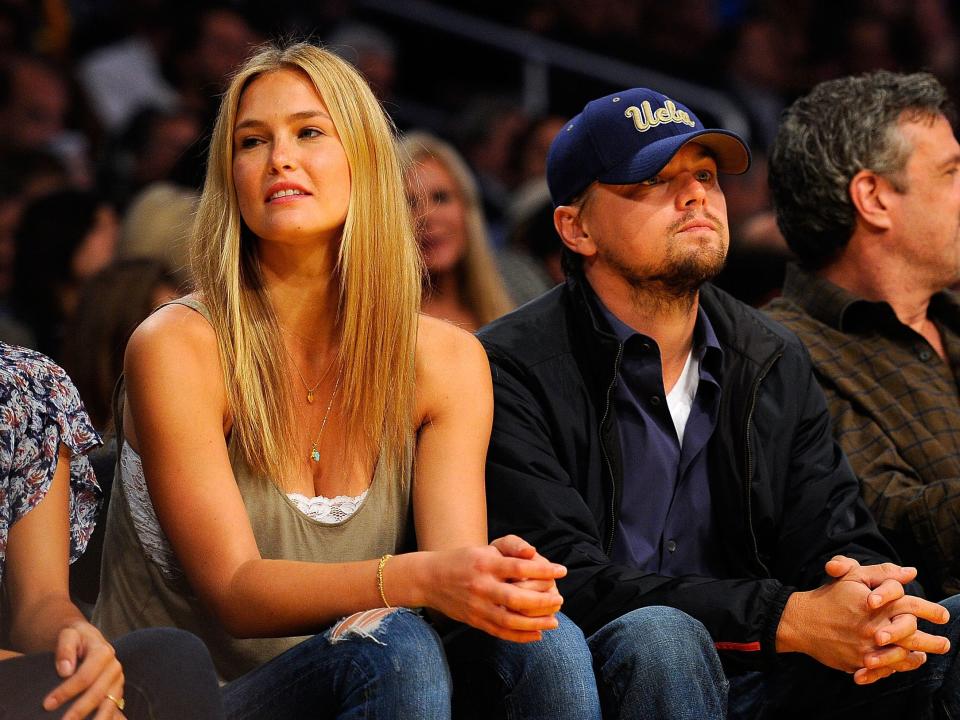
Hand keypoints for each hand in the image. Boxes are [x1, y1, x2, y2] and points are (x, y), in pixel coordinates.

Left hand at [42, 620, 124, 718]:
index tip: (48, 704)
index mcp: (104, 652)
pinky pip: (113, 708)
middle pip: (98, 692)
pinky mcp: (117, 691)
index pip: (86, 676)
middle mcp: (115, 667)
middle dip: (79, 710)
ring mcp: (118, 681)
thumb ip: (65, 648)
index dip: (67, 691)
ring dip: (96, 719)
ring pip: (109, 703)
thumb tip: (65, 670)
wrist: (88, 639)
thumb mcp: (69, 634)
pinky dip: (106, 718)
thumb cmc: (77, 638)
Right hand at [424, 539, 565, 642]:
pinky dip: (520, 636)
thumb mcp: (486, 548)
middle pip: (517, 598)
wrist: (430, 578)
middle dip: (543, 601)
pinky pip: (500, 632)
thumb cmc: (464, 560)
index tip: (562, 571)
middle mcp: (481, 585)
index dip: (544, 570)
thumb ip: (511, 548)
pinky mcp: (474, 621)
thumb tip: (533, 554)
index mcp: (485, 563)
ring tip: (554, 621)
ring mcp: (477, 606)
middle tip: (560, 600)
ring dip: (536, 623)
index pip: (519, 568)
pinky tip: (537, 634)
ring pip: (510, 620)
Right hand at [824, 556, 948, 682]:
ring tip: (926, 656)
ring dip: (919, 656)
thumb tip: (910, 572)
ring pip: (902, 655)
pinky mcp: (859, 662)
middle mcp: (876, 627)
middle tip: (946, 644)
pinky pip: (886, 668)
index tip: (944, 615)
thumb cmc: (829, 596)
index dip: (931, 610)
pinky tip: (905, 663)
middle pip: (913, 636)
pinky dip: (898, 667)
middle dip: (933, 641)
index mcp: (877, 604)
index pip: (912, 605)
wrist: (801, 621)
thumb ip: (883, 573)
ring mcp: (868, 647)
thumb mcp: (852, 576)